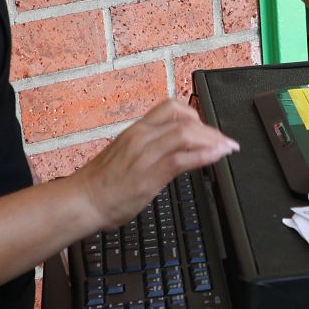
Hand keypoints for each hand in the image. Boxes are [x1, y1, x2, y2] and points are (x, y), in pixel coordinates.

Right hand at [71, 99, 239, 232]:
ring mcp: (145, 153)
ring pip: (186, 133)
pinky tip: (217, 156)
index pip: (170, 107)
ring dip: (213, 140)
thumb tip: (170, 151)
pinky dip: (205, 155)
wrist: (82, 200)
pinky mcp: (149, 174)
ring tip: (226, 148)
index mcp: (136, 130)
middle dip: (210, 129)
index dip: (196, 115)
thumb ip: (147, 149)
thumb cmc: (101, 183)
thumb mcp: (125, 156)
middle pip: (184, 118)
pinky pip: (183, 158)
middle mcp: (141, 136)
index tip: (207, 128)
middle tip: (224, 141)